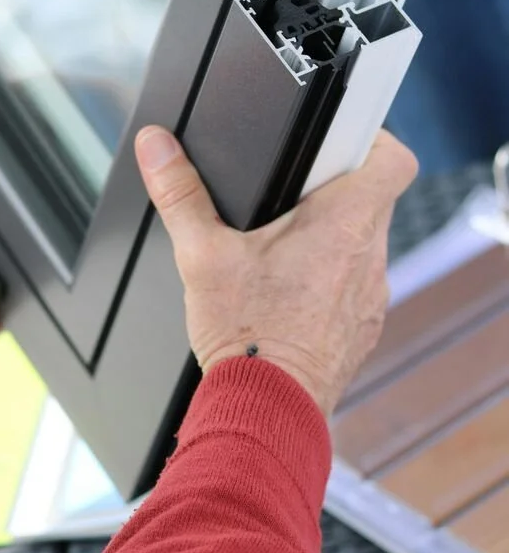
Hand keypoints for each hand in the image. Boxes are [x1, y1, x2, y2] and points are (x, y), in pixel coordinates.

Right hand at [135, 127, 417, 415]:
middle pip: (372, 200)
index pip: (394, 159)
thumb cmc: (248, 337)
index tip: (336, 145)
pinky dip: (329, 280)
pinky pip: (355, 285)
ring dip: (330, 239)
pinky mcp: (362, 327)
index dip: (369, 142)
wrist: (266, 410)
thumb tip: (158, 147)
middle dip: (331, 193)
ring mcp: (371, 296)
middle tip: (288, 199)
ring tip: (281, 249)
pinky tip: (288, 292)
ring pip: (363, 244)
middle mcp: (370, 257)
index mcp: (344, 224)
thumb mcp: (201, 254)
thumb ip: (180, 193)